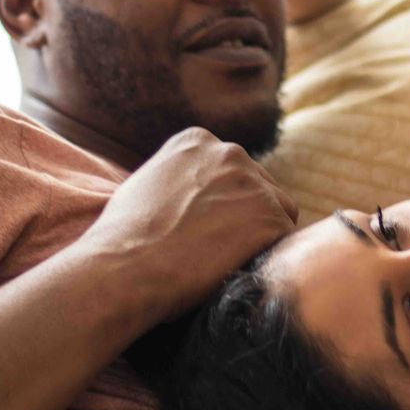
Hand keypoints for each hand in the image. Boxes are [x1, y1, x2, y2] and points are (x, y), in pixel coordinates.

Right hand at [79, 127, 298, 321]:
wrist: (126, 268)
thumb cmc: (124, 237)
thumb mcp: (146, 183)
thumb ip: (177, 174)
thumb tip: (192, 188)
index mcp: (198, 141)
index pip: (233, 169)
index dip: (226, 202)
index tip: (208, 226)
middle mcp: (230, 153)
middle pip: (260, 186)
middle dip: (248, 215)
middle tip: (220, 248)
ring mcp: (254, 184)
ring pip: (279, 211)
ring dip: (263, 235)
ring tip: (227, 260)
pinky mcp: (270, 218)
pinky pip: (285, 239)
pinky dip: (269, 256)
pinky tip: (239, 268)